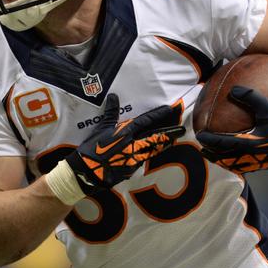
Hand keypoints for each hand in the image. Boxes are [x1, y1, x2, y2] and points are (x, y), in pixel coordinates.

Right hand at [65, 94, 184, 193]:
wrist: (87, 171)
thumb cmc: (92, 148)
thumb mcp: (100, 128)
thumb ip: (110, 113)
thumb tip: (113, 96)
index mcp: (125, 132)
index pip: (145, 121)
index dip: (157, 115)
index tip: (168, 110)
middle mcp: (132, 144)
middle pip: (155, 137)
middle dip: (169, 133)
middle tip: (181, 130)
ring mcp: (133, 158)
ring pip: (152, 150)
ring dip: (162, 145)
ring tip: (172, 140)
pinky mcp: (131, 169)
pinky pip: (143, 160)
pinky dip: (149, 155)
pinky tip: (153, 153)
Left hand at [196, 86, 267, 173]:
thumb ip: (250, 96)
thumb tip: (233, 89)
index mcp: (250, 143)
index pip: (222, 143)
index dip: (209, 140)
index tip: (199, 134)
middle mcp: (252, 156)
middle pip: (226, 158)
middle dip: (212, 154)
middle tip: (202, 148)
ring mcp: (259, 162)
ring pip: (236, 165)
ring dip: (223, 160)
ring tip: (215, 155)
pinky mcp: (267, 164)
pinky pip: (247, 165)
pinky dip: (237, 162)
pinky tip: (237, 155)